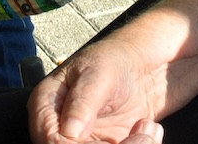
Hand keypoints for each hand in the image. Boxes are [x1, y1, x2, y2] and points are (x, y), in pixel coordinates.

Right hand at [27, 38, 164, 143]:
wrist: (143, 66)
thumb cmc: (114, 61)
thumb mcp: (98, 74)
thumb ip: (83, 102)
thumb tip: (70, 130)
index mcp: (48, 105)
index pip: (50, 139)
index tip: (106, 143)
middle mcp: (62, 128)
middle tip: (140, 136)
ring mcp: (85, 141)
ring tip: (147, 129)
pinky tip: (148, 130)